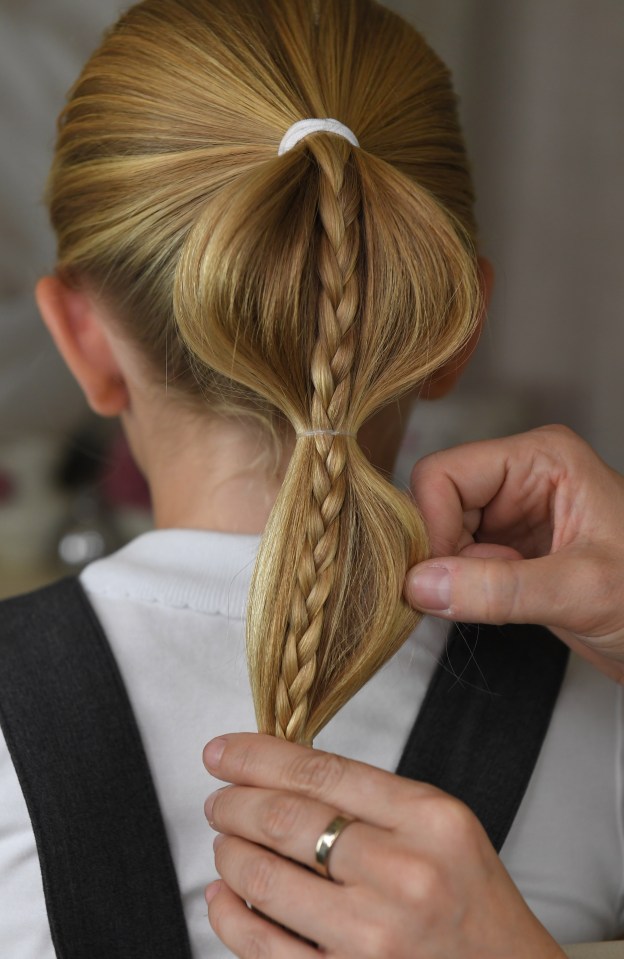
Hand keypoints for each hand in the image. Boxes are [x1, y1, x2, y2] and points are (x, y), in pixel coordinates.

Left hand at [203, 733, 563, 958]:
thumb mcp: (442, 824)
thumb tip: (281, 775)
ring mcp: (374, 938)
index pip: (320, 772)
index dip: (257, 757)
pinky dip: (229, 916)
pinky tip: (224, 897)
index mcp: (429, 820)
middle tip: (218, 801)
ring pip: (264, 879)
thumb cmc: (471, 900)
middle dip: (233, 803)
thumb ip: (371, 798)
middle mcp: (403, 875)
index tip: (222, 753)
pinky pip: (263, 947)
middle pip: (285, 820)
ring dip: (228, 854)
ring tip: (225, 844)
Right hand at [405, 425, 623, 683]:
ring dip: (454, 575)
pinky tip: (500, 605)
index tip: (437, 578)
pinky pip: (458, 562)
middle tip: (470, 595)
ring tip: (503, 600)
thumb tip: (421, 584)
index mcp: (542, 459)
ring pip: (442, 536)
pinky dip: (463, 589)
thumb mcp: (583, 591)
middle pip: (436, 503)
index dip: (432, 526)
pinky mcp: (509, 550)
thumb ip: (499, 588)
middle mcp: (522, 479)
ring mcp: (513, 515)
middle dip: (442, 553)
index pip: (444, 474)